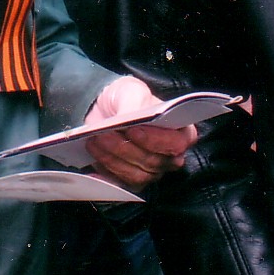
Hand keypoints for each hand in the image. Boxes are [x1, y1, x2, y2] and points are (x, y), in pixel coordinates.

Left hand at [83, 76, 198, 189]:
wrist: (107, 108)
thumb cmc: (127, 98)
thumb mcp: (131, 90)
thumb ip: (134, 103)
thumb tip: (130, 117)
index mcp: (180, 131)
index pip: (176, 143)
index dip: (155, 140)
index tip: (133, 130)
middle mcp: (170, 155)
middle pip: (153, 161)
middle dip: (125, 148)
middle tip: (104, 134)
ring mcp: (152, 170)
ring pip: (136, 174)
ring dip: (113, 159)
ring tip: (95, 141)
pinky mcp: (133, 179)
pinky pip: (122, 183)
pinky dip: (106, 174)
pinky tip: (93, 167)